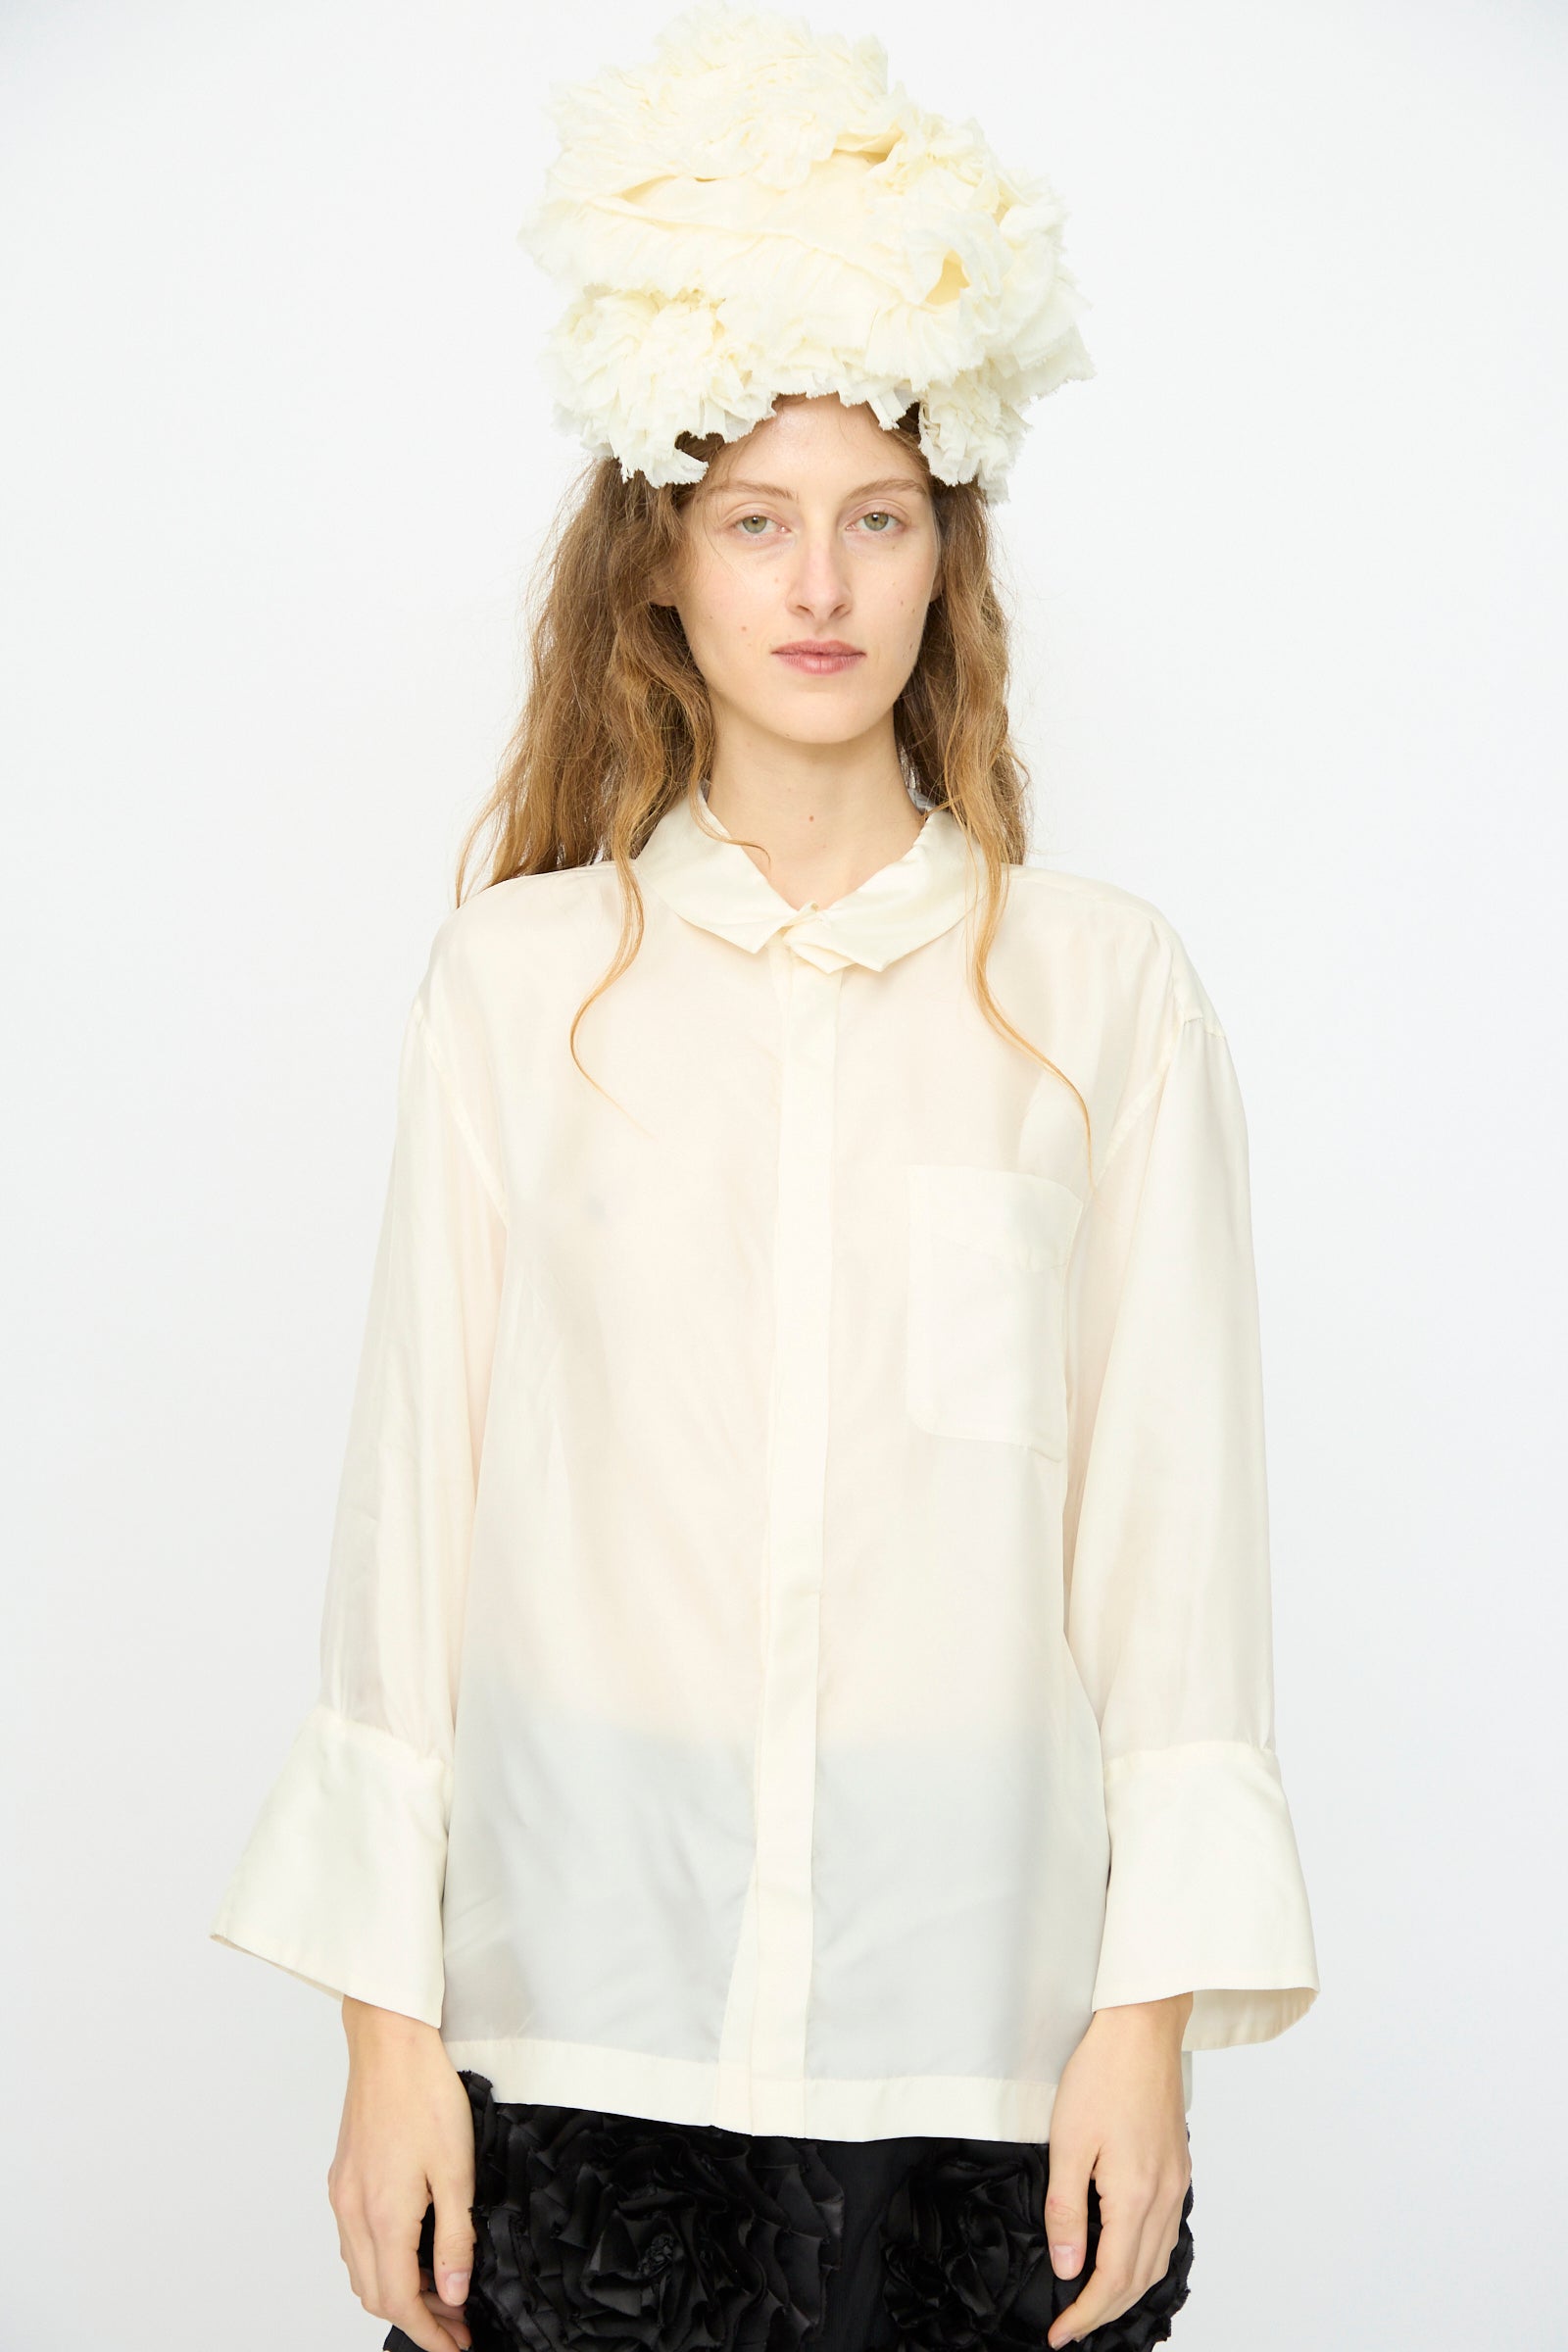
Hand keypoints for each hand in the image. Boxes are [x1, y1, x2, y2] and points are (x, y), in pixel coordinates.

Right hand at [327, 1998, 476, 2351]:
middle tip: (455, 2322)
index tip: (456, 2345)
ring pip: (360, 2269)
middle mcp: (352, 2211)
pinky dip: (381, 2259)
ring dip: (396, 2289)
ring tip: (439, 2288)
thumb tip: (452, 2292)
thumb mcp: (456, 2170)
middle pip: (373, 2292)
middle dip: (415, 2316)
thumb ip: (454, 2237)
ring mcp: (342, 2193)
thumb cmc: (426, 2094)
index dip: (428, 2332)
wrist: (389, 2042)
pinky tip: (411, 2247)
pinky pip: (354, 2239)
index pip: (398, 2299)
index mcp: (382, 2216)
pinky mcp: (343, 2176)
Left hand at [1043, 1993, 1192, 2349]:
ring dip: (1129, 2290)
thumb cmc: (1101, 2074)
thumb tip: (1069, 2268)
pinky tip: (1129, 2256)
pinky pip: (1167, 2231)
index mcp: (1135, 2195)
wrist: (1142, 2027)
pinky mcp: (1178, 2164)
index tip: (1059, 2335)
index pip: (1111, 2279)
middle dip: (1105, 2311)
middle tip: (1072, 2328)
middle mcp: (1163, 2196)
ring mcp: (1176, 2180)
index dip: (1085, 2314)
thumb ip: (1067, 2210)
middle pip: (1139, 2278)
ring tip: (1096, 2304)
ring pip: (1158, 2258)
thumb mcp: (1067, 2142)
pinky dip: (1147, 2259)